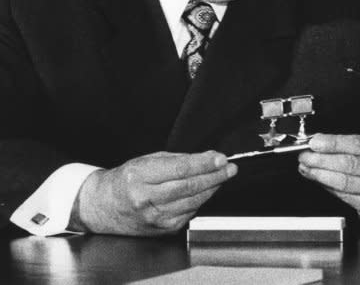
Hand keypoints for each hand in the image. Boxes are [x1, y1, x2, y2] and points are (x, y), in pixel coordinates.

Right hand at [70, 150, 236, 235]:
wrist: (103, 206)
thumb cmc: (126, 180)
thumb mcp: (147, 161)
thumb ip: (179, 159)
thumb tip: (209, 158)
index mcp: (139, 177)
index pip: (180, 169)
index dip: (204, 163)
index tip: (221, 158)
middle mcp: (145, 199)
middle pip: (189, 186)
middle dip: (215, 176)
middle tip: (230, 168)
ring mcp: (154, 217)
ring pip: (193, 201)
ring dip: (212, 188)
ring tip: (222, 176)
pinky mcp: (161, 229)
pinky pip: (189, 213)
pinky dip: (200, 201)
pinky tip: (205, 192)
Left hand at [297, 133, 359, 226]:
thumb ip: (358, 145)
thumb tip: (324, 144)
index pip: (359, 144)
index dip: (334, 143)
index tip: (316, 142)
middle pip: (351, 164)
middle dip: (322, 159)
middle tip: (305, 155)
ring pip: (346, 182)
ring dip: (321, 175)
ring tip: (307, 168)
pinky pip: (347, 196)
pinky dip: (330, 188)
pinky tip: (320, 181)